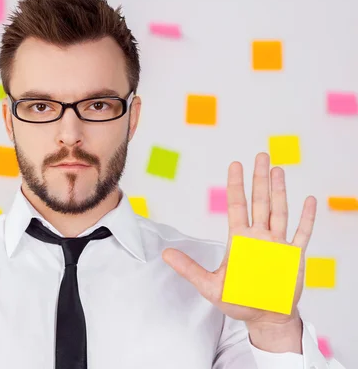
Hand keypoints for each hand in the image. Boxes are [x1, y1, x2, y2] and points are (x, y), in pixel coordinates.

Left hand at [162, 153, 315, 326]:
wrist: (263, 318)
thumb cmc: (238, 301)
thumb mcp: (209, 286)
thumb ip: (189, 269)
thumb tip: (165, 254)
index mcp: (239, 240)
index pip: (237, 205)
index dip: (236, 185)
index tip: (235, 164)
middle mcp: (259, 237)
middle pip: (260, 201)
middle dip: (259, 178)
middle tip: (261, 154)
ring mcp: (278, 245)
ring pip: (279, 211)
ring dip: (280, 191)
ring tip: (278, 169)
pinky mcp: (294, 258)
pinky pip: (302, 234)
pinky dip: (306, 218)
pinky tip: (309, 199)